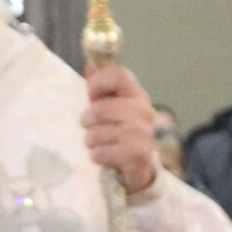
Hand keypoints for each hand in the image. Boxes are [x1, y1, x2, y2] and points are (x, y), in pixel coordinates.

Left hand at [84, 64, 160, 196]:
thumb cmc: (121, 132)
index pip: (119, 75)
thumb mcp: (111, 107)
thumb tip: (89, 64)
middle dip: (88, 120)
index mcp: (137, 94)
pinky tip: (102, 156)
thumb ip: (100, 88)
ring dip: (91, 140)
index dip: (98, 82)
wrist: (142, 166)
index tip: (90, 94)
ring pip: (100, 132)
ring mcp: (143, 132)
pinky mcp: (139, 153)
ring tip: (96, 143)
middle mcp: (144, 110)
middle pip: (102, 108)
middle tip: (88, 126)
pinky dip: (97, 155)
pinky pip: (103, 152)